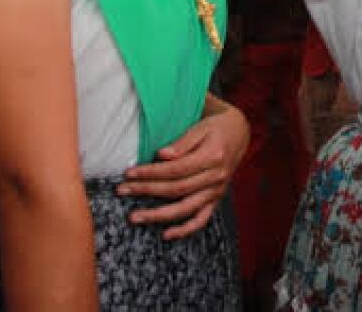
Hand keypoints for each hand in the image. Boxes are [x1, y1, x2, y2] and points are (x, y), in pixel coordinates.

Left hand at [119, 99, 248, 239]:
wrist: (239, 134)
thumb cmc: (215, 128)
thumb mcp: (201, 127)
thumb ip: (182, 142)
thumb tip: (161, 156)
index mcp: (213, 156)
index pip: (176, 169)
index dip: (151, 173)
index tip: (129, 173)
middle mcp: (216, 177)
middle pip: (176, 189)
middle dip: (146, 191)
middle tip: (122, 190)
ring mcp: (217, 191)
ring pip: (185, 208)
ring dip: (158, 215)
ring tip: (135, 217)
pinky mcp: (216, 199)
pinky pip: (201, 219)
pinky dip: (185, 230)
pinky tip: (167, 234)